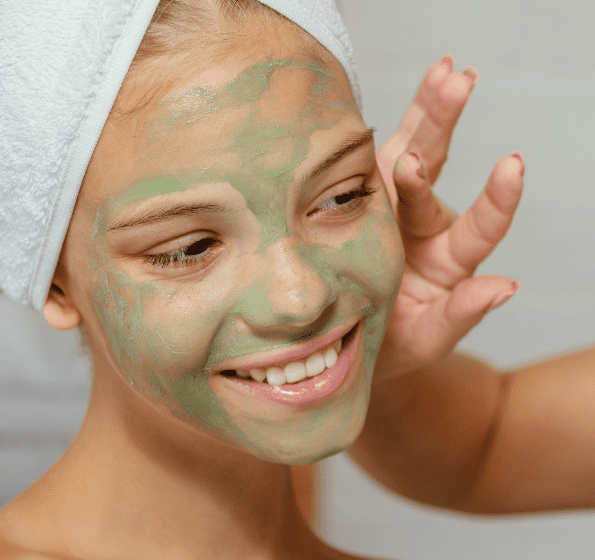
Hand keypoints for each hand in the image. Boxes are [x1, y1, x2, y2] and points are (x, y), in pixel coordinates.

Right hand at [375, 56, 523, 376]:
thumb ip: (461, 314)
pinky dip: (385, 127)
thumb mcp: (426, 339)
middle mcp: (424, 226)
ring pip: (412, 153)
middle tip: (459, 85)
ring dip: (427, 113)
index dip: (498, 198)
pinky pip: (373, 161)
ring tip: (446, 72)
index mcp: (448, 262)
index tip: (511, 165)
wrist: (341, 344)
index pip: (482, 225)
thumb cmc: (388, 349)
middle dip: (447, 127)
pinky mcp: (360, 202)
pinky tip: (412, 87)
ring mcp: (390, 210)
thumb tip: (507, 286)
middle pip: (442, 171)